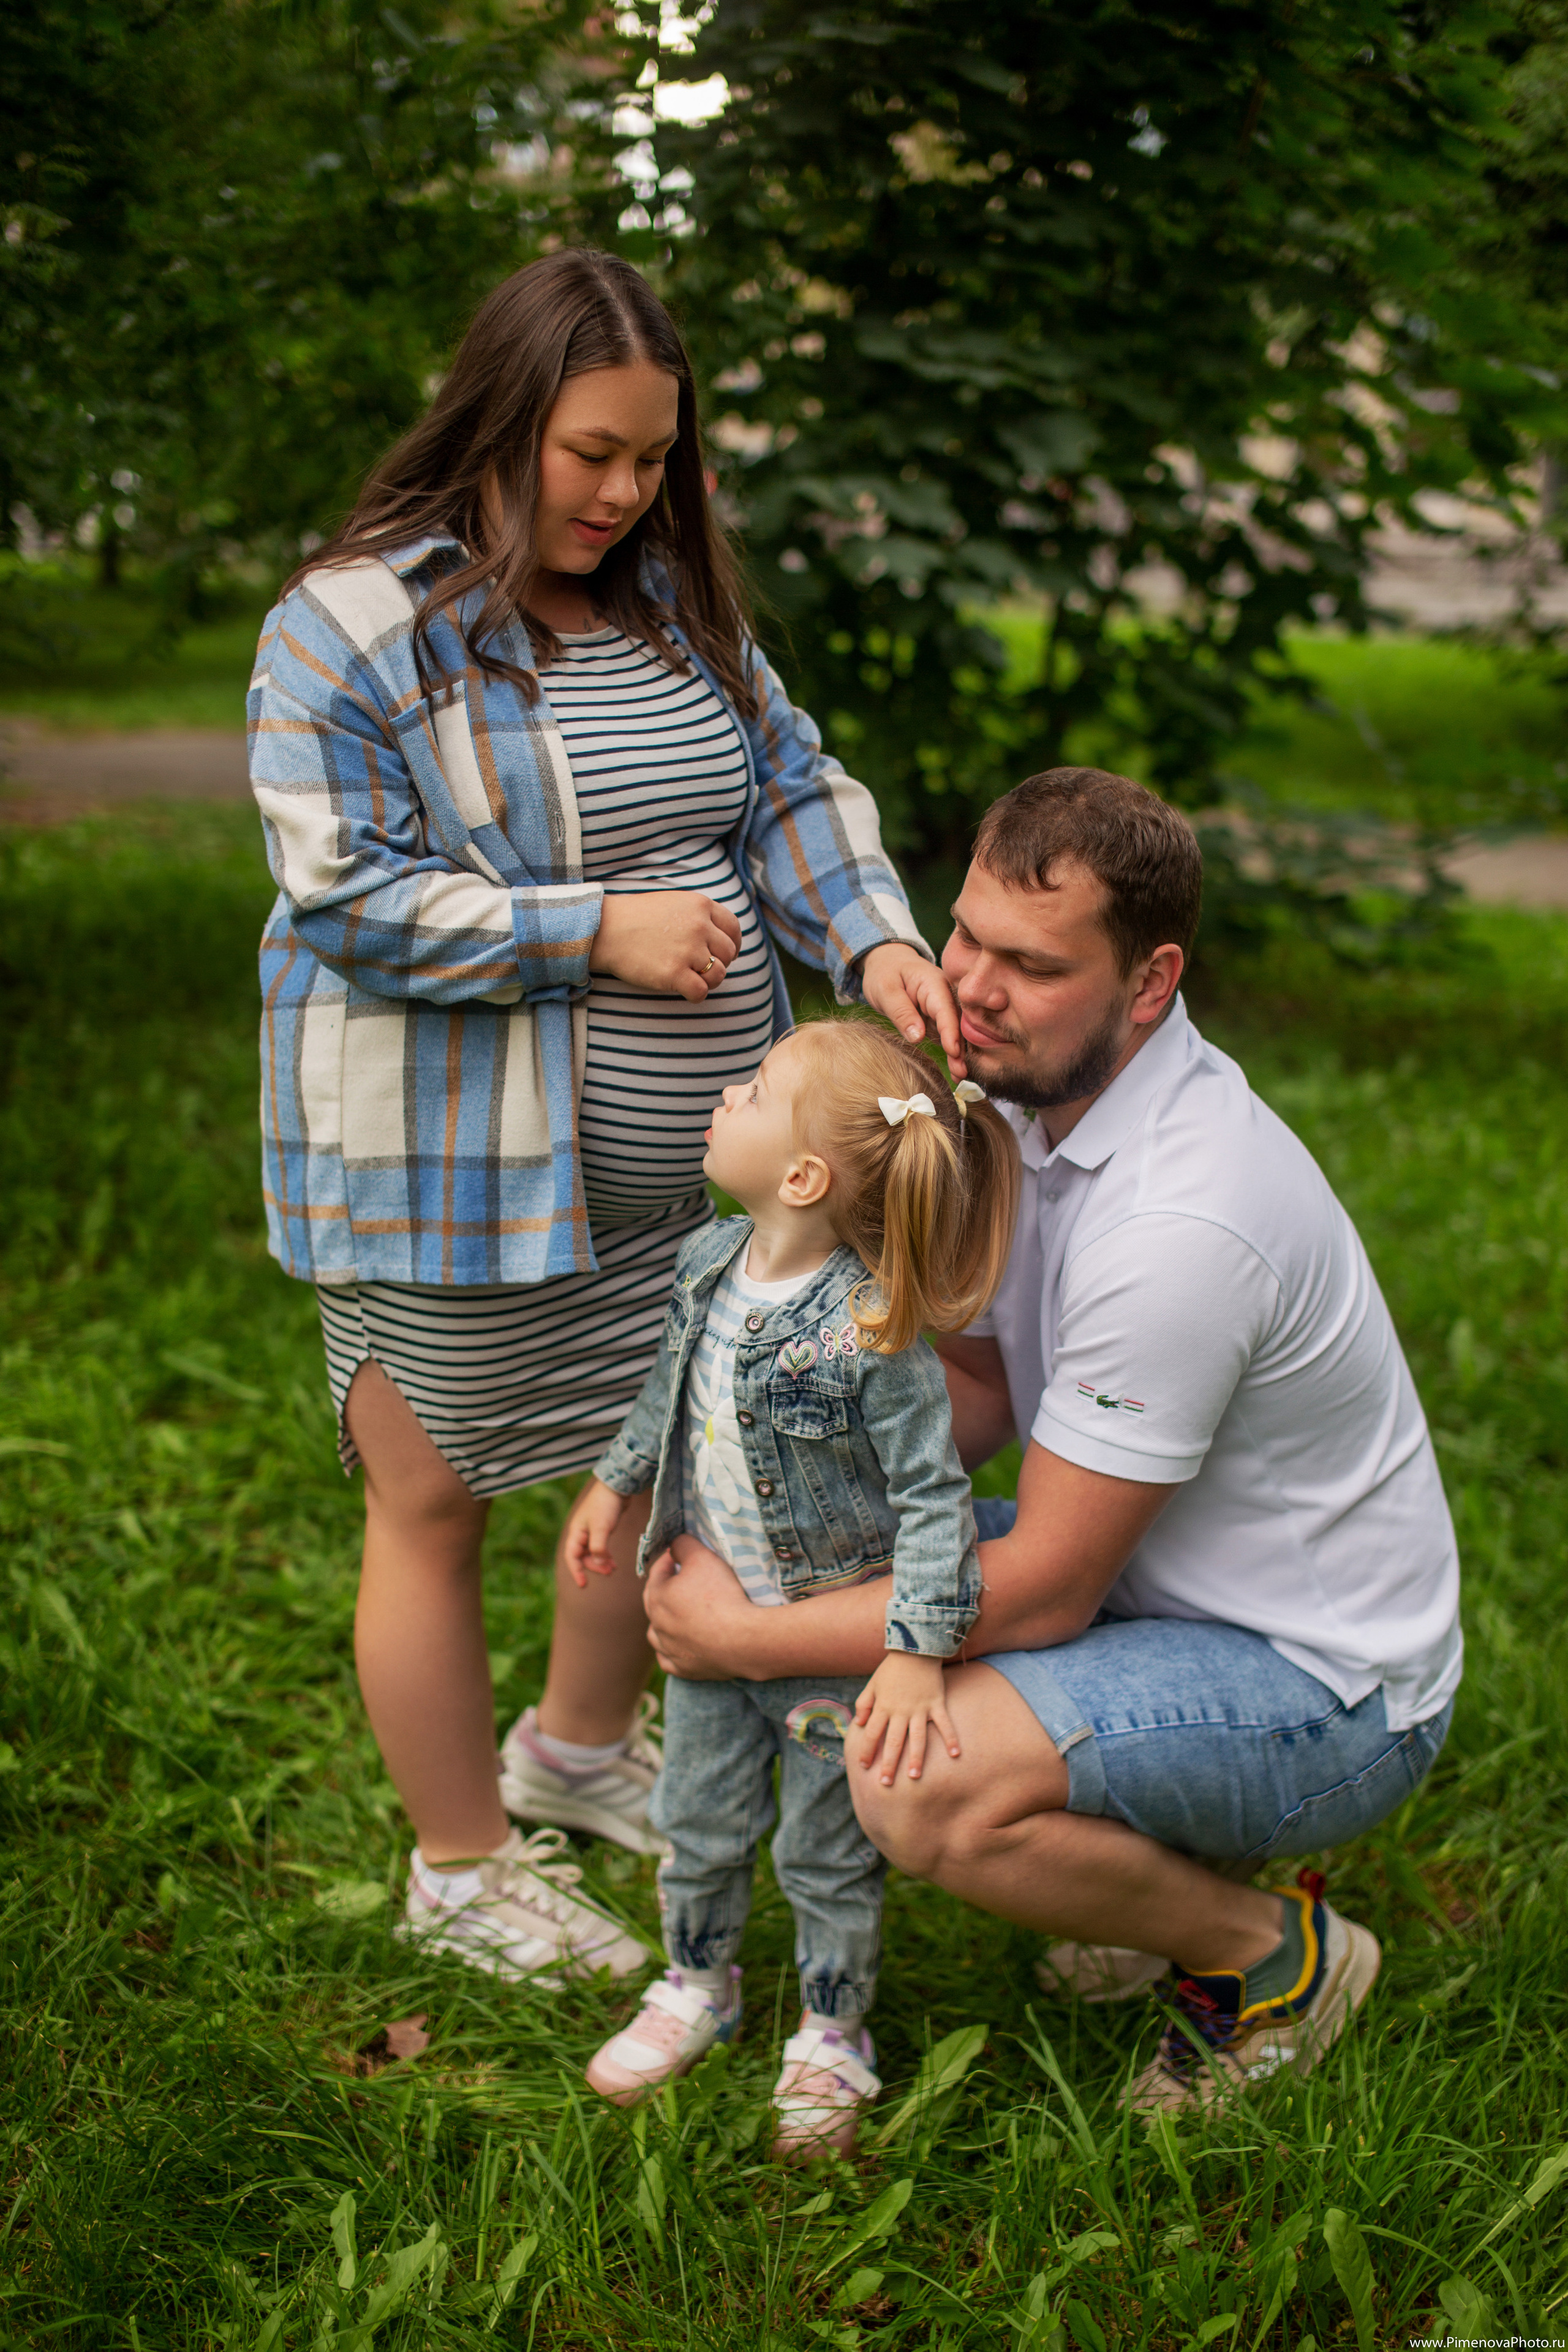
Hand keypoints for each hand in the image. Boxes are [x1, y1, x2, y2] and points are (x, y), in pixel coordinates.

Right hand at [562, 1477, 628, 1588]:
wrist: (618, 1486)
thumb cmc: (606, 1504)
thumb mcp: (601, 1527)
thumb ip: (599, 1547)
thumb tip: (598, 1563)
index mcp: (576, 1532)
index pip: (572, 1556)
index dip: (576, 1571)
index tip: (583, 1585)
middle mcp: (581, 1532)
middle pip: (583, 1557)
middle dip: (594, 1566)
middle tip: (609, 1572)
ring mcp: (591, 1531)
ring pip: (592, 1553)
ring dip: (601, 1562)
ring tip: (613, 1569)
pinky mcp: (602, 1528)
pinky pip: (600, 1547)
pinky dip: (606, 1555)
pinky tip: (613, 1562)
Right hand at [590, 891, 741, 1001]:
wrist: (605, 929)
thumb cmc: (636, 917)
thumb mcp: (673, 903)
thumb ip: (698, 915)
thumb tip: (720, 939)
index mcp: (700, 905)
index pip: (733, 928)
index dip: (732, 944)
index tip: (724, 954)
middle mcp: (699, 926)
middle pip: (728, 954)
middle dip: (719, 963)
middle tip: (702, 968)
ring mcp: (688, 950)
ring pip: (718, 974)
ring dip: (709, 981)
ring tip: (692, 979)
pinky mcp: (674, 973)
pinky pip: (701, 992)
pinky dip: (696, 995)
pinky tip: (684, 990)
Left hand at [644, 1537, 756, 1677]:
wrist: (743, 1640)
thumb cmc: (722, 1596)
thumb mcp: (703, 1556)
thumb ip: (684, 1544)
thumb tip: (676, 1544)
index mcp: (657, 1597)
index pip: (657, 1571)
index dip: (669, 1559)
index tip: (680, 1554)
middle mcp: (657, 1625)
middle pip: (655, 1601)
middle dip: (666, 1588)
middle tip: (682, 1579)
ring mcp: (670, 1650)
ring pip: (657, 1633)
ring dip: (664, 1622)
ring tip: (678, 1613)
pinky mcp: (684, 1669)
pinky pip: (670, 1659)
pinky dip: (673, 1650)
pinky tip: (681, 1645)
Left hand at [853, 1651, 959, 1784]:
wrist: (915, 1648)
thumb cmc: (892, 1668)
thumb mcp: (872, 1684)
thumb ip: (864, 1703)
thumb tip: (859, 1724)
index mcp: (883, 1706)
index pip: (872, 1733)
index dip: (867, 1750)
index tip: (864, 1766)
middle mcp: (900, 1711)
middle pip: (893, 1741)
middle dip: (888, 1763)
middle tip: (885, 1783)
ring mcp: (920, 1709)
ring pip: (917, 1737)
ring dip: (916, 1757)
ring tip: (914, 1776)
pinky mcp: (936, 1704)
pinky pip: (944, 1724)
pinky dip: (950, 1738)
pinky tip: (955, 1754)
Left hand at [858, 942, 966, 1076]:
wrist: (886, 962)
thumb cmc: (885, 972)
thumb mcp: (886, 989)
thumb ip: (901, 1012)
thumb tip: (917, 1037)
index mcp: (934, 984)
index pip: (945, 1009)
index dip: (951, 1031)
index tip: (954, 1052)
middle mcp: (945, 996)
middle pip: (957, 1023)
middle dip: (961, 1048)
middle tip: (962, 1073)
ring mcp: (943, 1008)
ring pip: (955, 1033)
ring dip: (959, 1054)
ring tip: (960, 1076)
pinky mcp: (939, 1019)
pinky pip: (948, 1036)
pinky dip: (952, 1052)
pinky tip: (955, 1070)